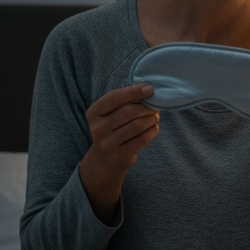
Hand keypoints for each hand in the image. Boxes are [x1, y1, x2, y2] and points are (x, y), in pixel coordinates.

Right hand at [78, 83, 158, 223]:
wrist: (104, 161)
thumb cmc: (112, 130)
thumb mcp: (109, 114)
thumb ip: (124, 102)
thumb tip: (148, 90)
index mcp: (93, 113)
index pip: (115, 98)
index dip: (134, 91)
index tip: (150, 88)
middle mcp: (97, 128)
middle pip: (129, 111)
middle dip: (146, 107)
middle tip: (155, 107)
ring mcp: (108, 143)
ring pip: (138, 125)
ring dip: (151, 119)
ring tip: (155, 117)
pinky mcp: (120, 155)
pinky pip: (143, 139)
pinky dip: (153, 131)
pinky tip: (154, 128)